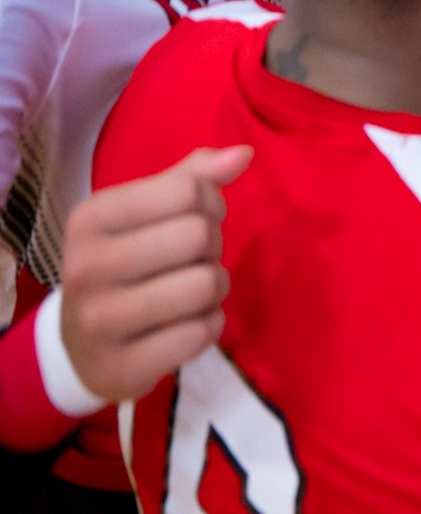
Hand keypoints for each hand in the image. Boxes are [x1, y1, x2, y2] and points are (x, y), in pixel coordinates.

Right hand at [60, 146, 251, 401]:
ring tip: (190, 294)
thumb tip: (243, 154)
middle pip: (199, 236)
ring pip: (207, 285)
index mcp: (91, 219)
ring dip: (214, 289)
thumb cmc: (124, 265)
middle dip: (212, 247)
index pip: (188, 190)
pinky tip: (184, 327)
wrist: (79, 347)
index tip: (195, 220)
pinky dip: (208, 326)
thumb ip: (192, 178)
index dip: (210, 204)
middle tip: (192, 262)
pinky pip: (202, 333)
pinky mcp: (123, 365)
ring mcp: (100, 321)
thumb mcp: (143, 214)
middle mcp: (87, 267)